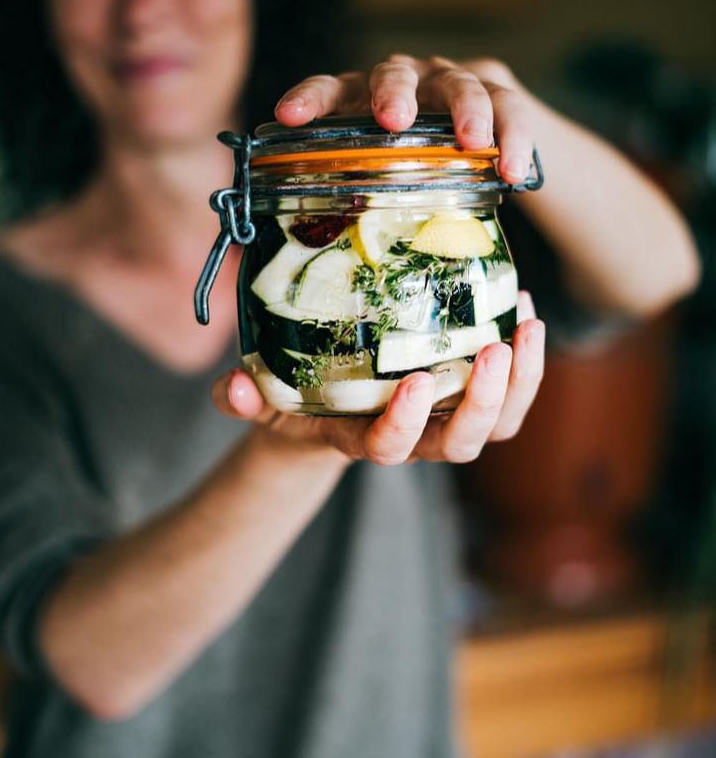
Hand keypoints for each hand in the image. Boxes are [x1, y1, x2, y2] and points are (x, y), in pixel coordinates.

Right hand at [212, 291, 544, 465]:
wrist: (328, 418)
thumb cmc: (297, 406)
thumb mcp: (265, 403)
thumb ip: (245, 399)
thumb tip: (230, 388)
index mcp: (365, 439)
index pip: (390, 448)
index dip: (405, 425)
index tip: (415, 382)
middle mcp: (416, 438)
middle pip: (462, 445)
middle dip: (483, 402)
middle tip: (494, 350)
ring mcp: (447, 421)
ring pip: (499, 424)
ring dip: (522, 381)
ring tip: (526, 324)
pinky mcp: (469, 400)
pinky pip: (512, 394)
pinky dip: (527, 360)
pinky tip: (524, 308)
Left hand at [274, 54, 532, 182]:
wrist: (475, 130)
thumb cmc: (411, 159)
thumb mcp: (379, 171)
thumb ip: (354, 194)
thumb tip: (313, 246)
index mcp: (363, 96)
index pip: (330, 89)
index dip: (309, 101)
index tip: (288, 117)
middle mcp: (405, 79)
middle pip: (394, 75)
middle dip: (393, 96)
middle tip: (395, 121)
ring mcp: (451, 80)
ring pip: (460, 85)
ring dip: (467, 111)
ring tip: (475, 142)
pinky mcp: (498, 89)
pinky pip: (510, 107)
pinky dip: (515, 137)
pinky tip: (515, 170)